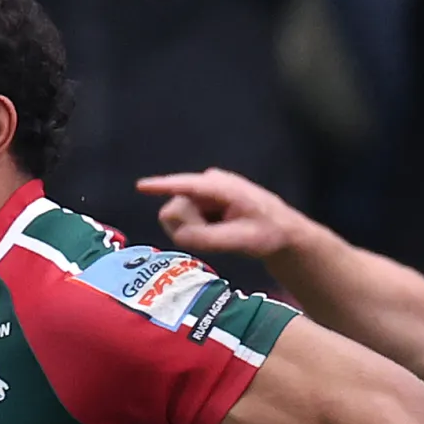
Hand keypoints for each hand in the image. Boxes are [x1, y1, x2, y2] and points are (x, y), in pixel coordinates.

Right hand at [139, 168, 306, 264]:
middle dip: (188, 226)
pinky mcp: (202, 199)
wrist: (281, 230)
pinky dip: (199, 229)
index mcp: (222, 187)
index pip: (187, 185)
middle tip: (217, 237)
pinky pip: (186, 218)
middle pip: (177, 208)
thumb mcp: (244, 241)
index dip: (162, 186)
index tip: (141, 186)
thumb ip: (211, 239)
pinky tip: (219, 230)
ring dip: (195, 229)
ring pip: (179, 215)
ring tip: (222, 233)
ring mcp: (205, 190)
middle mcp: (209, 183)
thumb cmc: (268, 233)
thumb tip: (181, 236)